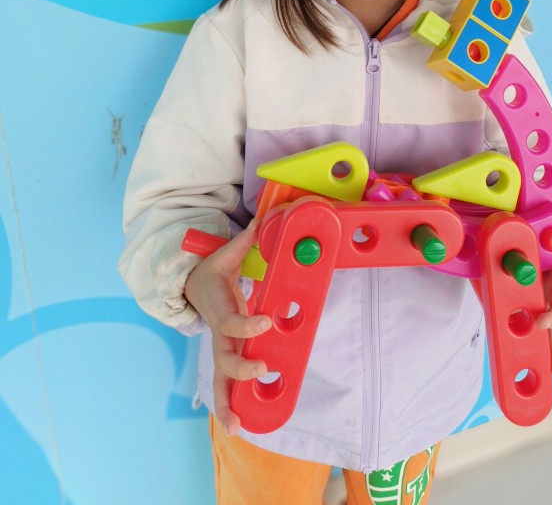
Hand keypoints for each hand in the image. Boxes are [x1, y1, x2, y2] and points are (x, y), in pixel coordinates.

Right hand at [184, 217, 271, 434]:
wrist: (192, 285)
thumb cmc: (213, 271)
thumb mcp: (225, 254)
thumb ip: (244, 240)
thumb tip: (262, 219)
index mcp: (221, 310)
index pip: (233, 322)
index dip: (248, 325)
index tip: (265, 324)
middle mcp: (219, 333)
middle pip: (225, 359)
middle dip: (241, 369)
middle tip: (262, 371)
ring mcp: (220, 347)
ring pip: (220, 380)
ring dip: (227, 402)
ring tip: (237, 426)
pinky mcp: (225, 355)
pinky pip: (224, 384)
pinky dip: (228, 405)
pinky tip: (237, 426)